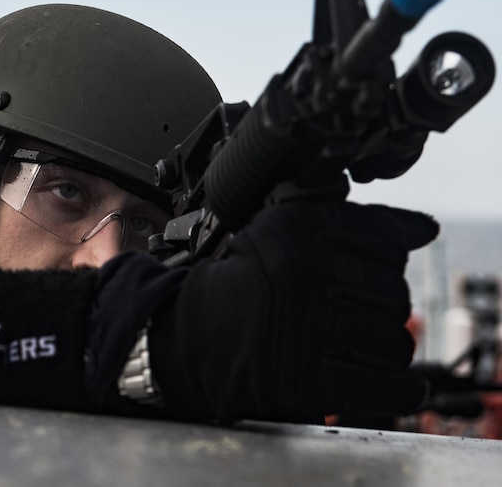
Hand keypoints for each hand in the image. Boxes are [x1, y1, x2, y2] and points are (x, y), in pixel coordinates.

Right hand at [149, 200, 436, 422]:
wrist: (190, 337)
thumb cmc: (244, 284)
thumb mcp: (284, 233)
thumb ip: (355, 225)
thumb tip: (423, 228)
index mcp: (295, 227)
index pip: (385, 239)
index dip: (382, 259)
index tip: (360, 271)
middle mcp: (301, 271)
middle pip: (393, 292)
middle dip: (381, 307)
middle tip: (352, 313)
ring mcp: (305, 326)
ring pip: (393, 340)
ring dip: (383, 350)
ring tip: (356, 347)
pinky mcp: (307, 379)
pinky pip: (384, 385)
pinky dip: (396, 389)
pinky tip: (386, 382)